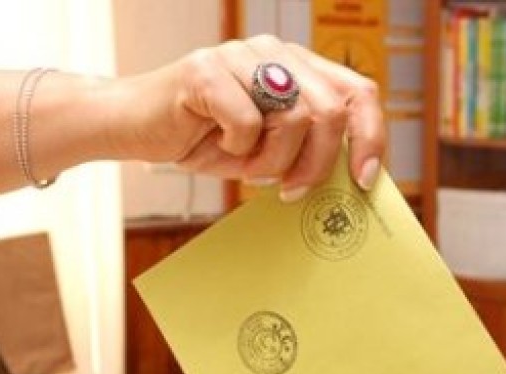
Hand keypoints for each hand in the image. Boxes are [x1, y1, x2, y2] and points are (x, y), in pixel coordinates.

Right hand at [110, 35, 385, 200]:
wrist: (134, 129)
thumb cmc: (205, 140)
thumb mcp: (270, 149)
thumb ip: (311, 149)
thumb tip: (357, 178)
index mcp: (299, 66)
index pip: (359, 92)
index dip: (370, 137)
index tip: (364, 179)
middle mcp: (275, 52)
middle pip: (331, 111)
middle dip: (315, 164)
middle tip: (290, 189)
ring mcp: (240, 54)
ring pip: (295, 118)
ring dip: (272, 160)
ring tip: (246, 164)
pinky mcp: (206, 69)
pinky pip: (247, 122)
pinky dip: (235, 149)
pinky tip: (215, 142)